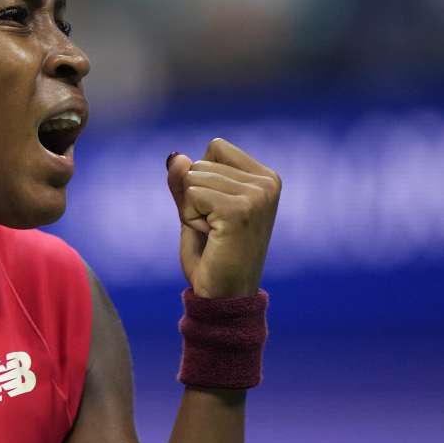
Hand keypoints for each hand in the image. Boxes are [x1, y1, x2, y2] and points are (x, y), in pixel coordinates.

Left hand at [166, 138, 280, 298]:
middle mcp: (268, 182)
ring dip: (191, 210)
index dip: (201, 179)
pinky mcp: (240, 210)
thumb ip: (185, 181)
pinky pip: (192, 196)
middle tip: (214, 228)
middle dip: (194, 197)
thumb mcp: (196, 209)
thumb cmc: (213, 254)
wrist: (224, 295)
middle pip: (200, 162)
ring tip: (214, 234)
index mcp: (265, 177)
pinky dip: (191, 218)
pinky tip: (211, 237)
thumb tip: (175, 156)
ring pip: (193, 179)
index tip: (216, 211)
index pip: (215, 147)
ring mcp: (257, 195)